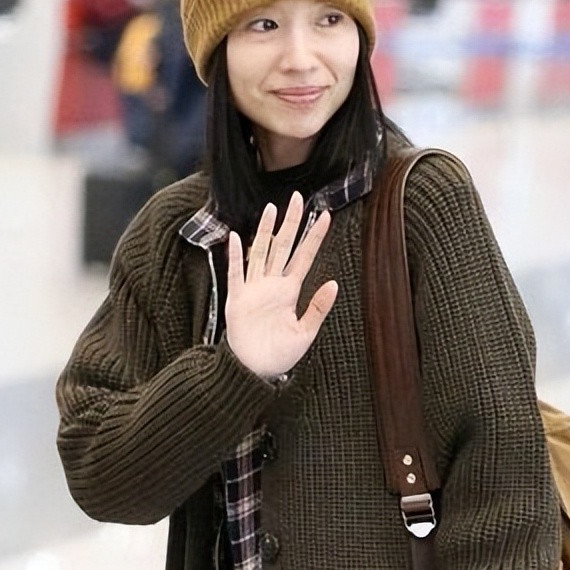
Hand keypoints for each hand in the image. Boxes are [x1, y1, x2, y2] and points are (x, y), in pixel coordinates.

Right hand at [225, 191, 337, 377]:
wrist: (254, 370)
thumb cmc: (279, 354)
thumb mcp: (305, 332)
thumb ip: (318, 308)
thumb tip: (334, 283)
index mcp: (290, 291)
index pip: (304, 257)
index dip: (314, 237)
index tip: (325, 216)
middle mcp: (272, 285)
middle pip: (283, 246)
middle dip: (291, 223)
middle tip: (298, 199)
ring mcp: (254, 289)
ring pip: (260, 252)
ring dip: (265, 231)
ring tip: (271, 209)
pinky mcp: (238, 299)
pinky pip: (236, 273)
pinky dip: (235, 256)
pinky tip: (235, 238)